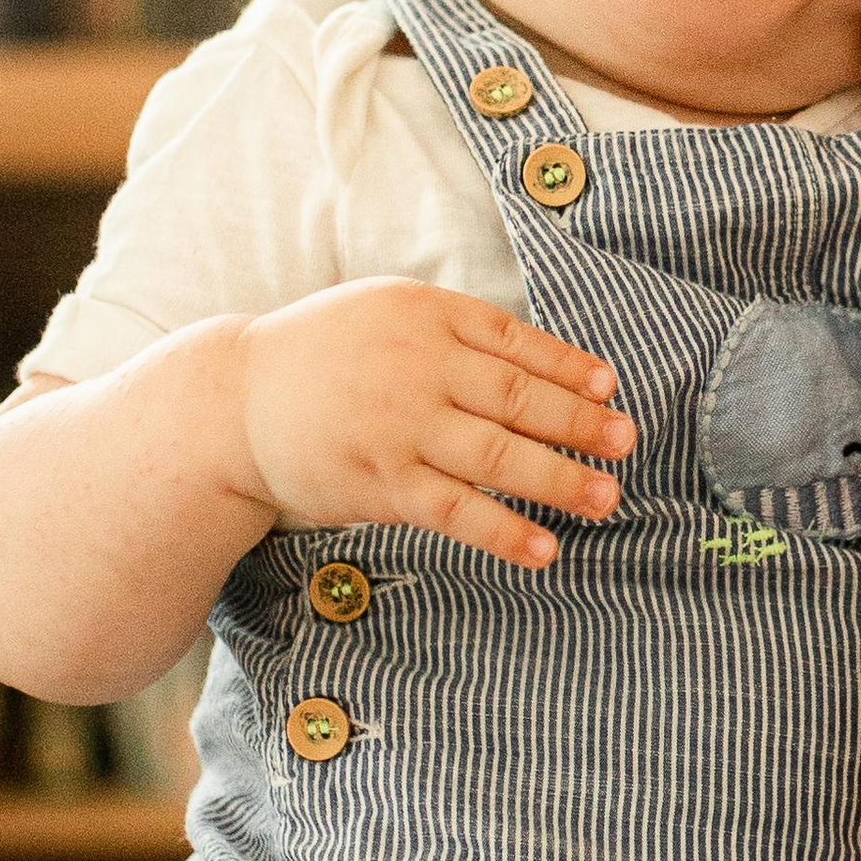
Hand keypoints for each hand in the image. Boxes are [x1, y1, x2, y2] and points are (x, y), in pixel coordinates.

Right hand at [234, 279, 633, 572]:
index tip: (608, 388)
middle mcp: (419, 367)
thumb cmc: (323, 356)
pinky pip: (458, 511)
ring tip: (606, 497)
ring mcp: (401, 428)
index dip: (569, 367)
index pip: (516, 340)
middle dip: (581, 423)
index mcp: (426, 315)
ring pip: (499, 455)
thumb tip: (542, 363)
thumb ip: (455, 330)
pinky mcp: (383, 483)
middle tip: (626, 442)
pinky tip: (543, 548)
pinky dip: (505, 531)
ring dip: (561, 479)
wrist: (234, 401)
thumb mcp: (385, 312)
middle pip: (519, 397)